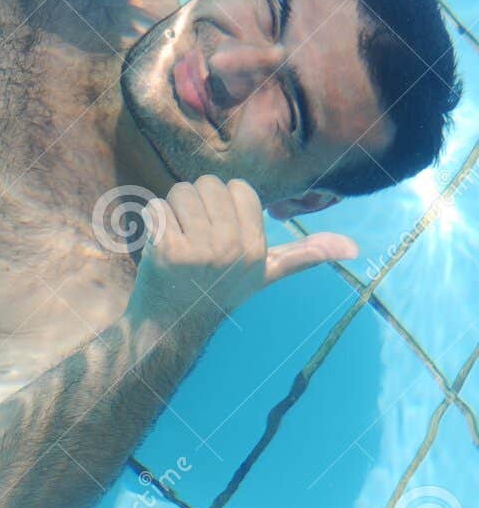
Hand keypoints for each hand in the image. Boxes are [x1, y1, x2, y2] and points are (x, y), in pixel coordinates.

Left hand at [128, 175, 356, 328]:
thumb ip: (305, 255)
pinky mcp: (167, 250)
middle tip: (193, 233)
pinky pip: (155, 208)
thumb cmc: (220, 290)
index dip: (223, 201)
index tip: (218, 228)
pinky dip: (151, 221)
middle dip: (195, 203)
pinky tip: (158, 244)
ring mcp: (199, 250)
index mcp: (256, 248)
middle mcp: (232, 248)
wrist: (173, 323)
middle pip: (207, 184)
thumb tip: (354, 248)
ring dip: (172, 210)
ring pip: (179, 191)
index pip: (238, 187)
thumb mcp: (266, 274)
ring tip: (177, 237)